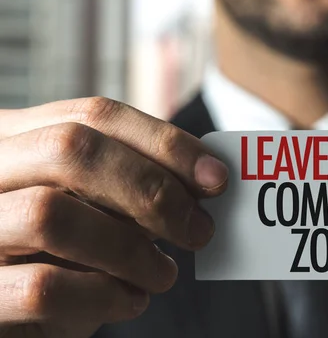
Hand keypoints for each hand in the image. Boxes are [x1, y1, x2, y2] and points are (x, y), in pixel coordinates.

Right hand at [0, 97, 227, 337]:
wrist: (9, 304)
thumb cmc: (55, 250)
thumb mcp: (89, 205)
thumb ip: (129, 184)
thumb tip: (205, 179)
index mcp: (15, 138)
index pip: (95, 115)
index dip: (165, 142)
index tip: (216, 177)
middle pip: (72, 149)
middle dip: (152, 189)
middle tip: (198, 230)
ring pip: (50, 214)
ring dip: (131, 249)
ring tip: (165, 274)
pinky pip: (41, 288)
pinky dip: (104, 296)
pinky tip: (130, 301)